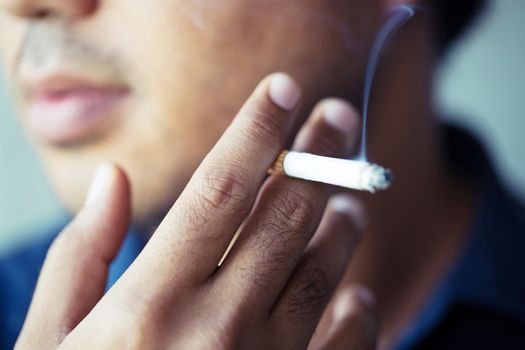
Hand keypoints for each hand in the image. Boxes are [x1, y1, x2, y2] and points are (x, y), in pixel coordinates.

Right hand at [16, 73, 375, 348]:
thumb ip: (81, 258)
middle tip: (338, 116)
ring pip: (322, 272)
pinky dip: (358, 312)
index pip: (218, 189)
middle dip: (317, 156)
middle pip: (284, 217)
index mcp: (151, 302)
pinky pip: (344, 347)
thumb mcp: (50, 343)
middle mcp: (216, 327)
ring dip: (342, 225)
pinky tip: (358, 292)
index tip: (282, 89)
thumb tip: (112, 181)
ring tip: (351, 196)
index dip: (254, 132)